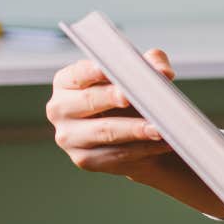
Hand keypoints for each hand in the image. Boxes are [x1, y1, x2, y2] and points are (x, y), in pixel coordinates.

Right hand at [45, 49, 176, 175]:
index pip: (80, 73)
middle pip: (89, 100)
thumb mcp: (140, 74)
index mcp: (66, 81)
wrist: (132, 133)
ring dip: (134, 130)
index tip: (116, 72)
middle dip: (115, 98)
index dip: (97, 71)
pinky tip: (161, 142)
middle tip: (139, 98)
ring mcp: (69, 137)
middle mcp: (60, 109)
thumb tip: (163, 71)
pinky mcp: (84, 159)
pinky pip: (115, 154)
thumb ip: (151, 63)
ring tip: (159, 127)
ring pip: (104, 131)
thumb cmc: (131, 96)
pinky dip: (142, 148)